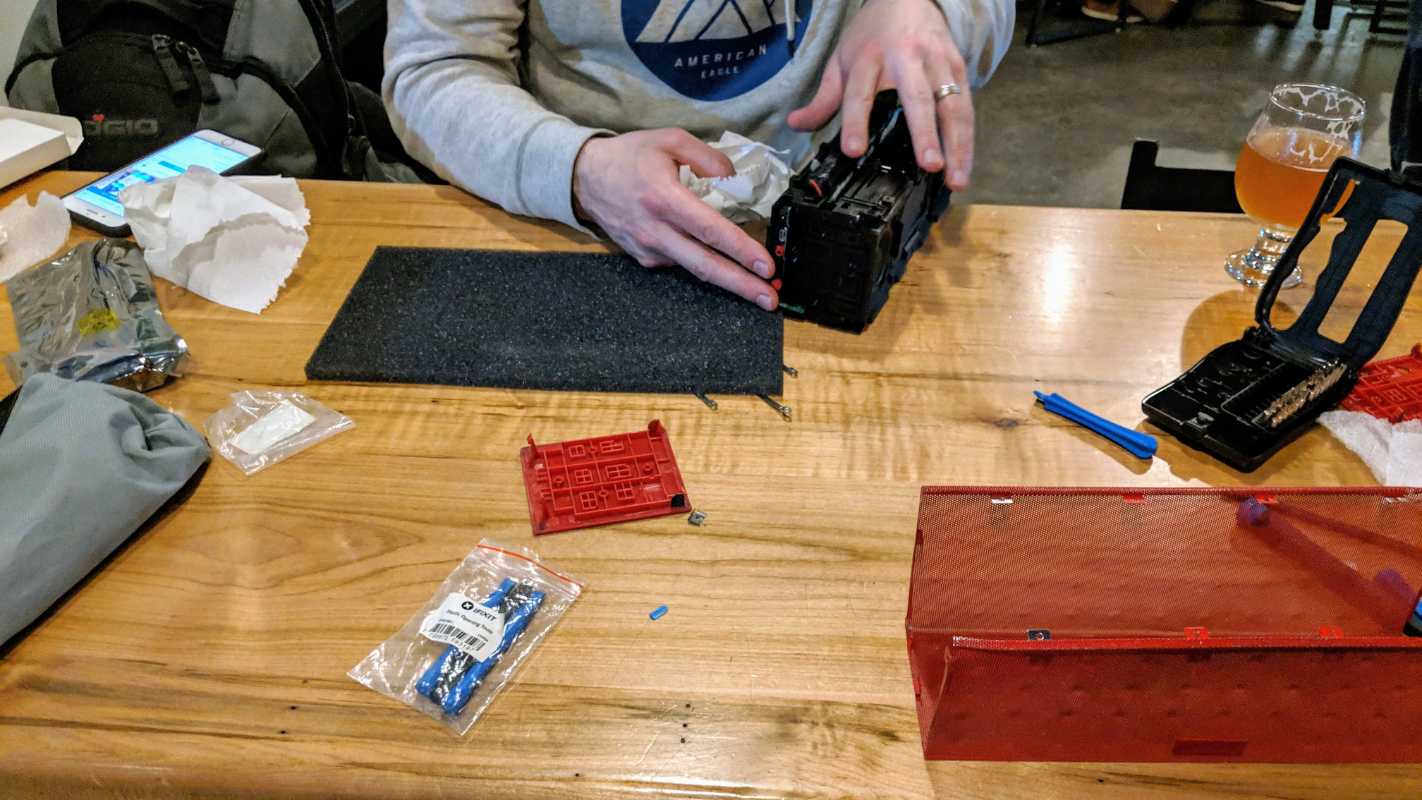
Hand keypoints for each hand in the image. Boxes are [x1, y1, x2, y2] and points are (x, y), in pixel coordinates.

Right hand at [572, 129, 777, 309]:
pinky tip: (713, 258)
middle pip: (705, 265)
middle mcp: (656, 229)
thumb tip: (733, 177)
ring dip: (728, 281)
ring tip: (755, 289)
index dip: (740, 250)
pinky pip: (679, 261)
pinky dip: (700, 261)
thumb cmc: (629, 156)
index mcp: (664, 198)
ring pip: (694, 269)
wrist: (584, 177)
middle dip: (741, 285)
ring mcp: (648, 248)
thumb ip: (706, 156)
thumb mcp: (669, 139)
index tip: (765, 266)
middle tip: (770, 300)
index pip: (709, 230)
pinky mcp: (643, 258)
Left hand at [788, 0, 973, 190]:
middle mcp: (906, 59)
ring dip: (956, 144)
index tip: (855, 150)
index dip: (855, 122)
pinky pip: (966, 105)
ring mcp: (936, 62)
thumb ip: (824, 97)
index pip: (859, 93)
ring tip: (955, 179)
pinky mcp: (958, 66)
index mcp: (870, 58)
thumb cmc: (872, 34)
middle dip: (924, 133)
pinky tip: (964, 166)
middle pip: (917, 98)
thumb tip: (796, 124)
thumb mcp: (842, 60)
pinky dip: (967, 138)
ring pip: (951, 105)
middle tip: (930, 166)